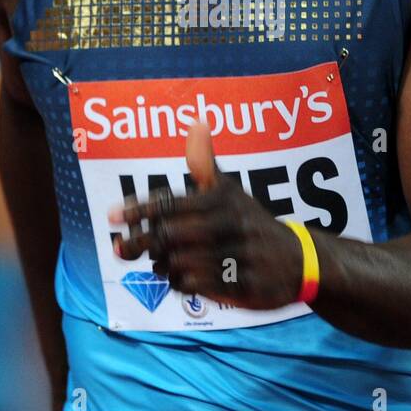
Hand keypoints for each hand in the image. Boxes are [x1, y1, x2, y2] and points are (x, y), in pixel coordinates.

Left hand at [108, 121, 303, 310]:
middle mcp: (229, 225)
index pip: (171, 202)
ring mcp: (237, 256)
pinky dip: (179, 282)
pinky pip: (196, 286)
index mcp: (222, 199)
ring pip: (179, 262)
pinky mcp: (242, 285)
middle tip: (121, 247)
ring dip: (160, 264)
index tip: (111, 216)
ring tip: (156, 261)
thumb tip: (196, 123)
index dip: (138, 209)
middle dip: (141, 241)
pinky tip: (177, 277)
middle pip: (170, 235)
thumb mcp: (231, 191)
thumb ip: (206, 164)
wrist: (298, 260)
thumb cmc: (250, 222)